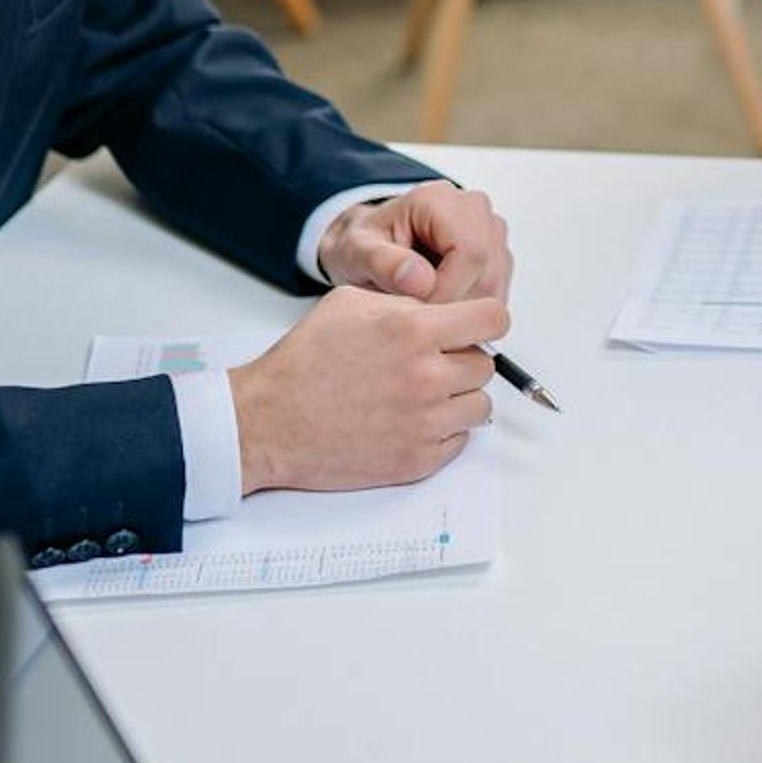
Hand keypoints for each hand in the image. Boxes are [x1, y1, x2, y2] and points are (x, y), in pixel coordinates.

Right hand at [230, 285, 506, 494]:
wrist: (268, 422)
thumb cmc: (303, 362)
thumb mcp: (350, 303)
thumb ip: (405, 301)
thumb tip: (443, 310)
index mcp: (413, 331)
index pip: (493, 319)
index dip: (484, 321)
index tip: (473, 327)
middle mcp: (427, 377)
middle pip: (485, 365)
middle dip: (463, 359)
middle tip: (431, 363)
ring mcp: (425, 423)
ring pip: (479, 406)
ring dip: (458, 398)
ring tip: (422, 394)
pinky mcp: (417, 460)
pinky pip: (459, 441)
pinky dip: (443, 431)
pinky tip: (411, 420)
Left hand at [318, 181, 513, 304]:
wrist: (373, 243)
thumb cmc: (366, 245)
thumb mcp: (357, 253)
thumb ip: (383, 263)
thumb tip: (421, 280)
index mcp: (439, 200)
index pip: (471, 252)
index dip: (449, 291)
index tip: (417, 311)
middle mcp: (473, 208)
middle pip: (488, 271)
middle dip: (455, 304)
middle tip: (418, 313)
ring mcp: (490, 230)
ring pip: (496, 285)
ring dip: (463, 309)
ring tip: (424, 307)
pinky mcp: (497, 252)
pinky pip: (497, 291)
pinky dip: (470, 309)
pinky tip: (439, 305)